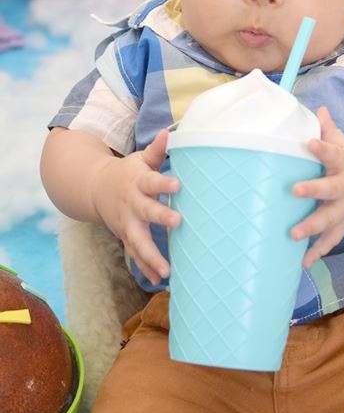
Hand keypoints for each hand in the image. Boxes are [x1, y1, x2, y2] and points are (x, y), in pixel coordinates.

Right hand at [92, 129, 181, 284]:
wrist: (96, 189)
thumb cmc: (128, 173)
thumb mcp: (140, 159)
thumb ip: (157, 149)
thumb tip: (169, 132)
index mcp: (137, 182)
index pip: (152, 181)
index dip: (164, 183)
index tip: (178, 184)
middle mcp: (132, 204)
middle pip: (146, 212)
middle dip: (161, 216)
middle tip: (178, 221)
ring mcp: (127, 224)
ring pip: (138, 242)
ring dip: (151, 256)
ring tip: (166, 270)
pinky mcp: (126, 237)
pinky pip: (135, 255)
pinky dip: (145, 268)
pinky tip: (159, 280)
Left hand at [291, 107, 343, 268]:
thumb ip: (329, 131)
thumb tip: (317, 108)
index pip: (332, 153)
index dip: (321, 148)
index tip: (308, 142)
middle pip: (330, 189)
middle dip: (313, 190)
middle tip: (294, 190)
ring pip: (330, 219)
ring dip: (312, 227)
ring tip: (293, 234)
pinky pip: (331, 240)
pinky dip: (318, 252)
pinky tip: (303, 262)